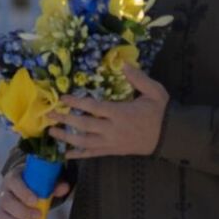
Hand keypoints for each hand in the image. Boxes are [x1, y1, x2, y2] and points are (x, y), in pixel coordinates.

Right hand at [0, 166, 69, 218]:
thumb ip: (55, 184)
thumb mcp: (45, 181)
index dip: (23, 192)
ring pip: (2, 217)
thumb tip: (64, 188)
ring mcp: (0, 207)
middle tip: (38, 216)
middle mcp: (3, 192)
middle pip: (6, 202)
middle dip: (22, 211)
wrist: (24, 189)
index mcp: (13, 178)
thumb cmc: (35, 185)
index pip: (14, 183)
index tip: (36, 201)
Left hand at [47, 63, 169, 159]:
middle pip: (84, 126)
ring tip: (51, 132)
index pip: (94, 108)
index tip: (63, 98)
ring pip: (84, 142)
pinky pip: (93, 154)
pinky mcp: (113, 151)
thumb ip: (138, 78)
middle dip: (65, 120)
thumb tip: (123, 63)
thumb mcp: (154, 92)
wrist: (170, 136)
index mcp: (121, 114)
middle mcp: (113, 130)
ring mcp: (112, 143)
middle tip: (48, 114)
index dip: (76, 103)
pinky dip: (79, 155)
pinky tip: (65, 154)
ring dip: (66, 138)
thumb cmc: (160, 112)